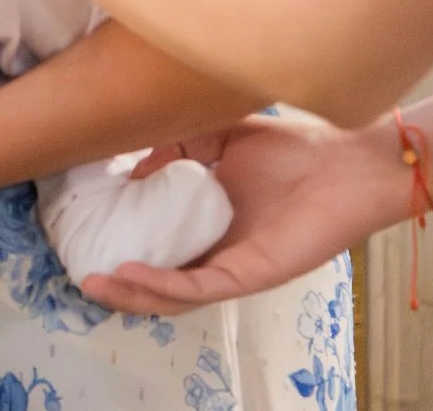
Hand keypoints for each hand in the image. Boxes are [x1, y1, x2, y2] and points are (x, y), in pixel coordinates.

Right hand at [81, 115, 408, 314]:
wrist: (349, 159)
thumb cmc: (295, 147)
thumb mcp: (219, 136)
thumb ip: (176, 147)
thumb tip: (133, 169)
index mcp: (212, 223)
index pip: (162, 246)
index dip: (124, 246)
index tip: (85, 234)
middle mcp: (220, 251)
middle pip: (163, 282)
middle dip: (121, 288)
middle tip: (82, 275)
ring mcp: (235, 264)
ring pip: (177, 295)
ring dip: (133, 296)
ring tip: (95, 284)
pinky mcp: (253, 272)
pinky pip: (201, 286)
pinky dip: (162, 285)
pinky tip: (130, 273)